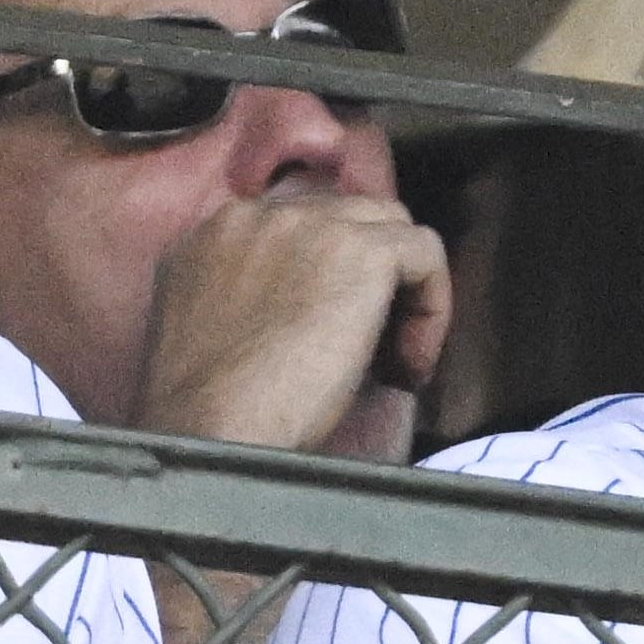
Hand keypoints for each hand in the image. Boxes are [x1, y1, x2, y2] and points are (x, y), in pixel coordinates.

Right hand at [136, 194, 448, 458]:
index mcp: (216, 234)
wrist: (211, 428)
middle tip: (375, 353)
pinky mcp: (360, 251)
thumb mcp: (212, 335)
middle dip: (370, 280)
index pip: (298, 229)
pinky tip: (410, 366)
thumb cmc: (210, 411)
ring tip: (396, 362)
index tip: (331, 340)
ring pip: (389, 229)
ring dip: (403, 293)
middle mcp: (257, 215)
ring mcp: (308, 224)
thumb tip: (309, 312)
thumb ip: (250, 300)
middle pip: (345, 219)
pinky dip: (432, 308)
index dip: (329, 280)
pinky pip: (423, 253)